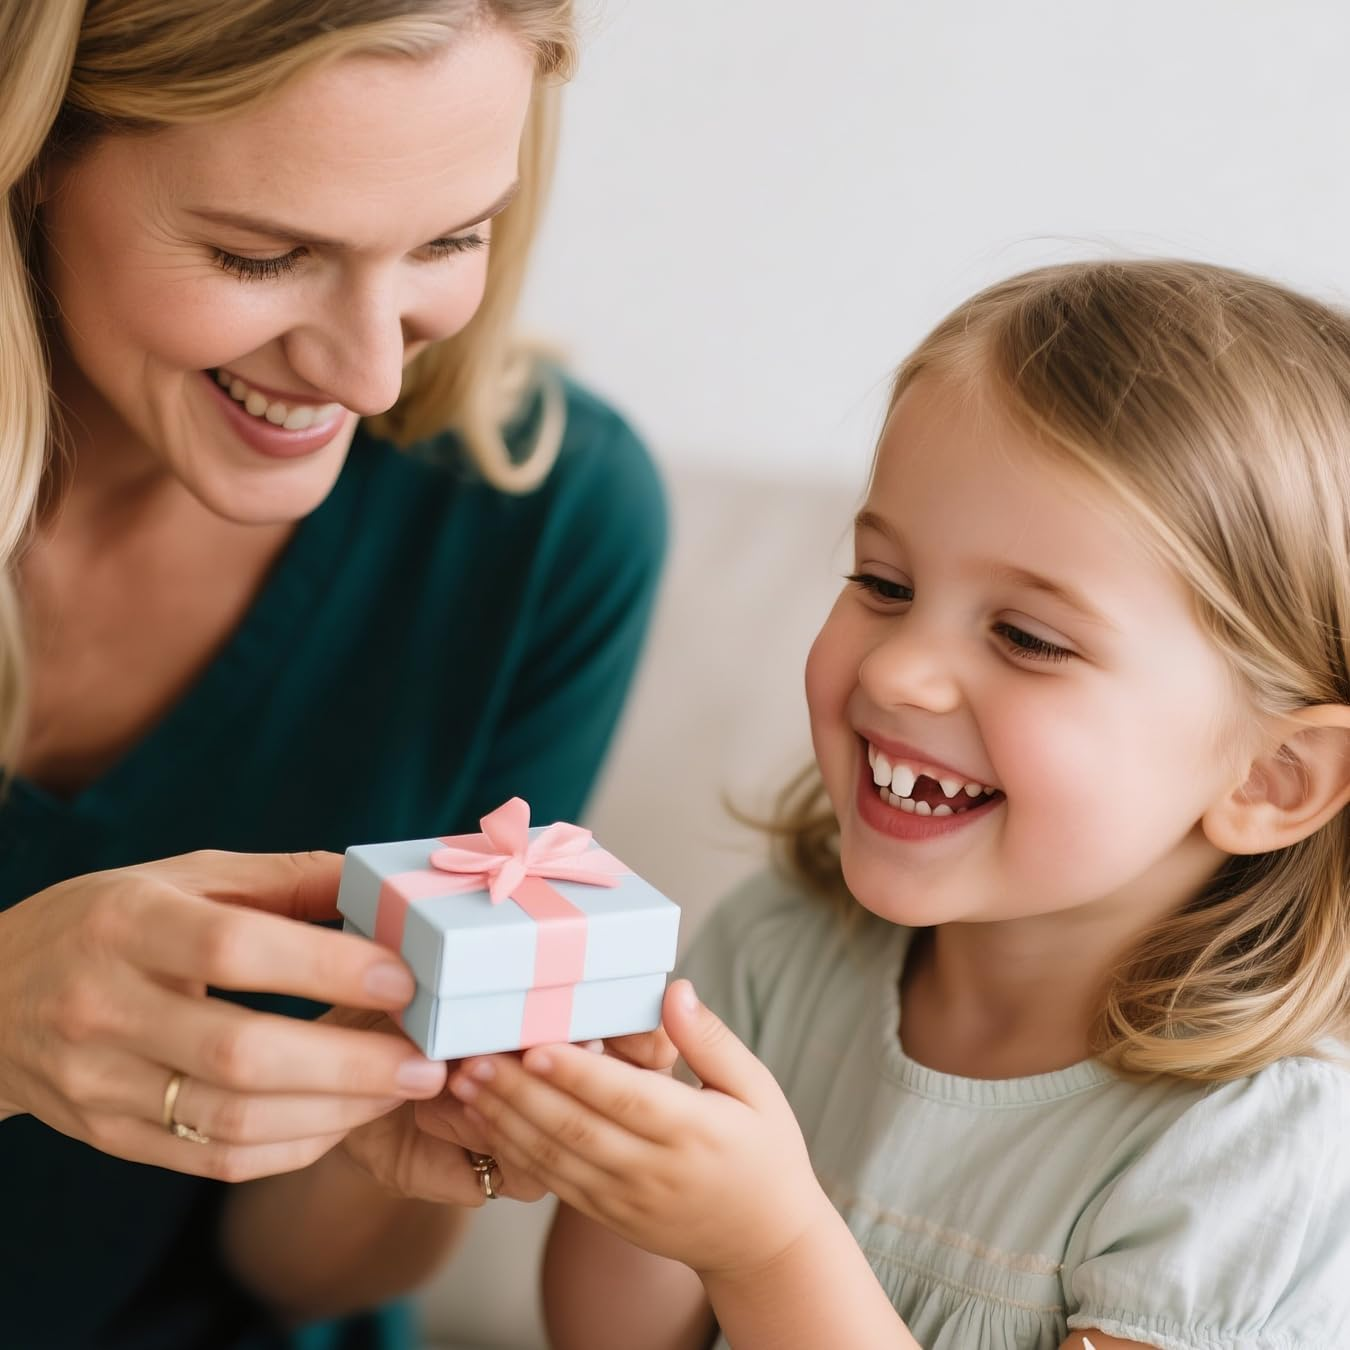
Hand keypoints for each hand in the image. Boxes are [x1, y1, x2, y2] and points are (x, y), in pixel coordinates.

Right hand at [0, 850, 447, 1180]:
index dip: (326, 966)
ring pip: (232, 1120)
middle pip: (240, 1054)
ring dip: (335, 1113)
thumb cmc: (107, 922)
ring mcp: (101, 1082)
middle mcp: (106, 1006)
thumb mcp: (184, 876)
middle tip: (426, 1060)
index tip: (402, 980)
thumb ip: (285, 880)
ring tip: (401, 1091)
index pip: (234, 949)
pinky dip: (292, 1145)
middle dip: (350, 1064)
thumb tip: (382, 887)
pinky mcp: (109, 1134)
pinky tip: (344, 1120)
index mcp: (129, 925)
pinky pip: (214, 1159)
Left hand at [445, 980, 830, 1279]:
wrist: (763, 1243)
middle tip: (474, 1057)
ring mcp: (626, 1199)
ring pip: (555, 1158)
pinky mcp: (608, 1215)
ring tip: (464, 1083)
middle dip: (520, 1092)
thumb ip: (710, 1040)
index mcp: (694, 1132)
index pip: (626, 1099)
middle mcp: (654, 1170)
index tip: (536, 1044)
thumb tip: (674, 990)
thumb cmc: (766, 1151)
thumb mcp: (757, 1089)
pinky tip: (487, 1121)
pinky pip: (554, 1183)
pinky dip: (515, 1152)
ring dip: (504, 1120)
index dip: (579, 1073)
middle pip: (577, 1128)